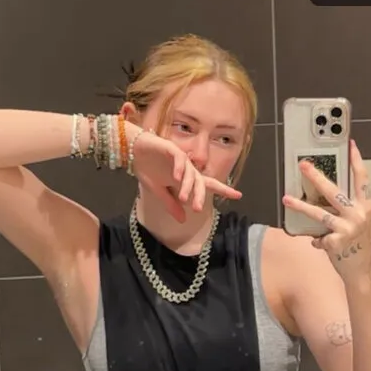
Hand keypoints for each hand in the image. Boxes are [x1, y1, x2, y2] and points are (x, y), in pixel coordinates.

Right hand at [127, 125, 241, 222]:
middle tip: (197, 208)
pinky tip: (177, 177)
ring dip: (188, 186)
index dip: (223, 189)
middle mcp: (186, 168)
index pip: (207, 184)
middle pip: (200, 182)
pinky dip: (179, 167)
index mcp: (186, 178)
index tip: (238, 195)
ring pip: (190, 172)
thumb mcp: (158, 192)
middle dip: (200, 195)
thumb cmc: (147, 168)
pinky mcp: (170, 149)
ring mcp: (179, 158)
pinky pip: (179, 158)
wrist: (133, 151)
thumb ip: (171, 205)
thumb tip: (183, 220)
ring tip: (184, 198)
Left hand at [282, 140, 370, 278]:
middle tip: (303, 165)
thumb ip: (347, 207)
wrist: (362, 270)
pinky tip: (318, 243)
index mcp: (365, 206)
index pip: (362, 179)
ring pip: (319, 213)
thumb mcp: (359, 221)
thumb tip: (324, 192)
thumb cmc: (359, 243)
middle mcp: (358, 215)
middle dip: (316, 177)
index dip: (356, 161)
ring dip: (301, 206)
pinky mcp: (335, 242)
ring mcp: (347, 228)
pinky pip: (318, 236)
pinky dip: (316, 240)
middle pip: (334, 191)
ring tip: (286, 199)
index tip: (350, 145)